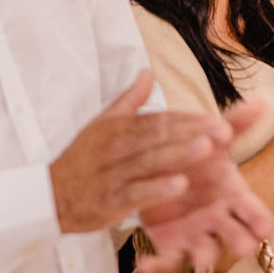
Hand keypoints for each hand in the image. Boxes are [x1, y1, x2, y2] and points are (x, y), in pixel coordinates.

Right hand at [50, 71, 234, 232]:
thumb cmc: (82, 159)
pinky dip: (157, 189)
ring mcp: (113, 173)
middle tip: (224, 130)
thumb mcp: (102, 124)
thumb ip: (129, 100)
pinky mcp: (110, 199)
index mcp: (118, 126)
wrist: (49, 196)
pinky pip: (136, 193)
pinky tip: (180, 185)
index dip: (188, 119)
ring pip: (150, 161)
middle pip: (159, 136)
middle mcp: (117, 146)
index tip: (217, 118)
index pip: (158, 119)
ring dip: (179, 154)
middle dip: (192, 132)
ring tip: (207, 148)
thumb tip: (147, 73)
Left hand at [138, 99, 273, 272]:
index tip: (266, 227)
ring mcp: (195, 234)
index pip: (254, 211)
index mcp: (233, 194)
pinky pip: (166, 261)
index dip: (260, 220)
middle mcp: (218, 218)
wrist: (162, 166)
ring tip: (201, 259)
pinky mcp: (170, 244)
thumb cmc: (197, 157)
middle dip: (240, 242)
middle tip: (245, 248)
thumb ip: (236, 123)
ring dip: (204, 257)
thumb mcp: (213, 137)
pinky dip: (156, 265)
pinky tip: (142, 261)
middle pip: (235, 235)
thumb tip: (263, 100)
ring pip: (204, 253)